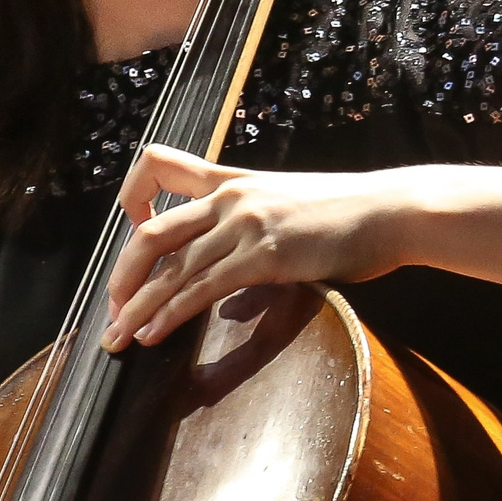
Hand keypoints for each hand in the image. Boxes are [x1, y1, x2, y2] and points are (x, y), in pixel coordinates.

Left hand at [101, 145, 406, 350]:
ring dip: (137, 306)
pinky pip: (202, 288)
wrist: (389, 211)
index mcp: (230, 179)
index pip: (160, 164)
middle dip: (123, 274)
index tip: (130, 227)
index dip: (133, 196)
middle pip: (150, 230)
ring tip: (117, 336)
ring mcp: (245, 224)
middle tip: (112, 308)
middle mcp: (229, 196)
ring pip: (170, 266)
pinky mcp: (264, 256)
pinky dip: (170, 314)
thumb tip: (226, 302)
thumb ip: (247, 245)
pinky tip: (153, 334)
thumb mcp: (285, 212)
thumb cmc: (345, 214)